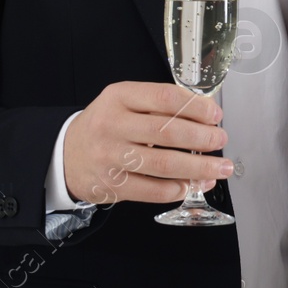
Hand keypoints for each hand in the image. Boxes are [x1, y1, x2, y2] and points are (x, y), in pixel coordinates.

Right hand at [63, 81, 232, 204]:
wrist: (66, 154)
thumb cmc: (107, 124)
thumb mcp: (125, 101)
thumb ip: (158, 104)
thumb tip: (205, 115)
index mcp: (119, 97)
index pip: (164, 98)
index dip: (196, 107)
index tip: (215, 115)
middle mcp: (113, 125)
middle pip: (168, 132)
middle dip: (203, 138)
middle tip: (221, 140)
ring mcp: (111, 157)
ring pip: (164, 164)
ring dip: (199, 168)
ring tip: (219, 168)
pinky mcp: (112, 185)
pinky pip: (152, 190)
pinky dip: (178, 189)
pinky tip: (193, 185)